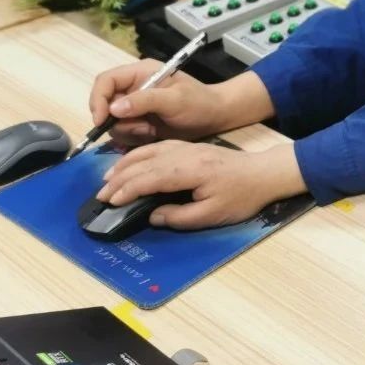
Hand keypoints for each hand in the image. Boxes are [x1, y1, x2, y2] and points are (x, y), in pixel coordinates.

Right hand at [88, 62, 272, 146]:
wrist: (215, 118)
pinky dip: (134, 137)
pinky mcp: (138, 121)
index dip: (98, 99)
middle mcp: (133, 88)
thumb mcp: (175, 100)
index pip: (105, 81)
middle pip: (104, 103)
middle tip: (137, 128)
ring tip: (151, 130)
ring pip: (112, 121)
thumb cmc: (199, 103)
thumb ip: (145, 101)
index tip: (101, 120)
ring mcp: (134, 106)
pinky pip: (123, 132)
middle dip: (115, 120)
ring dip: (128, 130)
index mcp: (140, 73)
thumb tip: (114, 108)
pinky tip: (152, 134)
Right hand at [95, 141, 306, 229]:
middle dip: (120, 179)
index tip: (110, 201)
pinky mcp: (192, 147)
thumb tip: (152, 215)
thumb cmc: (242, 196)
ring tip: (109, 178)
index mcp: (190, 171)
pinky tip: (133, 162)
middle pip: (145, 163)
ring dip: (127, 164)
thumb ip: (179, 217)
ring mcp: (189, 149)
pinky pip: (160, 147)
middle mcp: (186, 155)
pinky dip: (142, 154)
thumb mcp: (212, 215)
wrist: (265, 173)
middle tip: (100, 195)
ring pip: (150, 152)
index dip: (127, 190)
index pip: (150, 178)